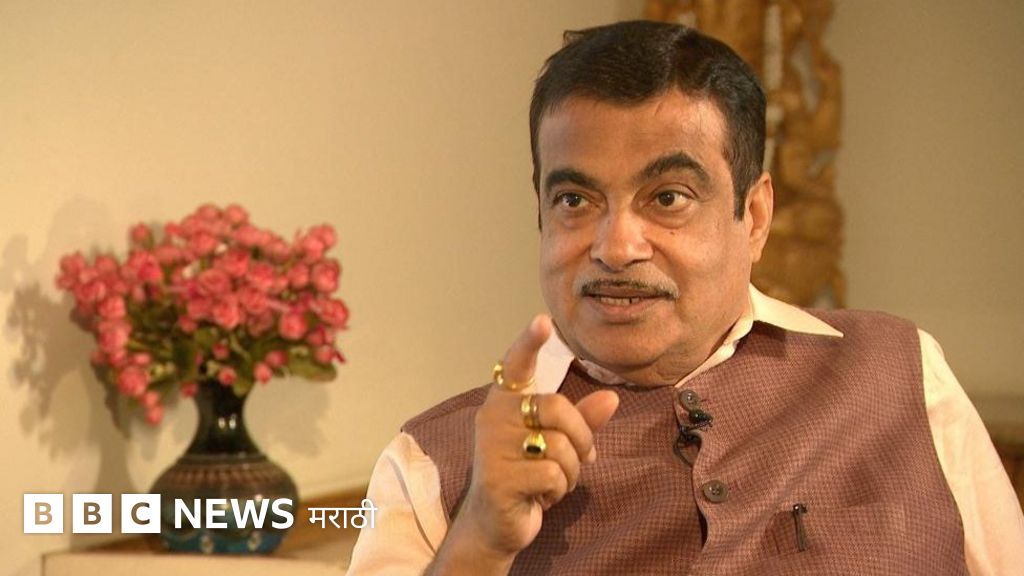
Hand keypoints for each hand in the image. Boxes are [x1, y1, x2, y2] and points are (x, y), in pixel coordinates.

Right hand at [429, 315, 618, 574]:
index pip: (515, 365)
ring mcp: (492, 448)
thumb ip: (582, 420)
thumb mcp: (558, 445)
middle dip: (580, 437)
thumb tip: (611, 397)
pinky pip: (552, 474)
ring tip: (552, 481)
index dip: (529, 342)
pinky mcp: (498, 478)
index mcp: (505, 402)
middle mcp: (493, 418)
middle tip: (578, 458)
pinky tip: (541, 497)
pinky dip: (558, 490)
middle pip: (557, 407)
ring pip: (560, 445)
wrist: (495, 525)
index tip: (543, 321)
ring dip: (570, 471)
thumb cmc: (526, 476)